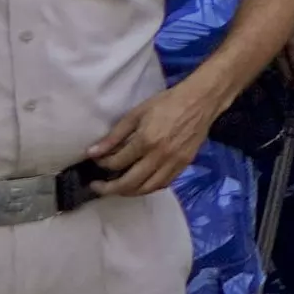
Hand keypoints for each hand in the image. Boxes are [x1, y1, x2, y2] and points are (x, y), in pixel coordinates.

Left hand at [87, 84, 218, 195]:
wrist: (200, 101)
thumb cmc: (166, 103)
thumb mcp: (136, 114)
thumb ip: (114, 136)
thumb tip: (92, 152)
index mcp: (146, 140)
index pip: (117, 163)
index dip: (102, 164)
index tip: (96, 160)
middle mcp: (160, 156)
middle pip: (129, 183)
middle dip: (109, 188)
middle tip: (97, 186)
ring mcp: (174, 162)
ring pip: (147, 188)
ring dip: (128, 192)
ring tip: (117, 188)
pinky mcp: (184, 165)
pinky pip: (163, 184)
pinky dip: (148, 187)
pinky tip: (140, 183)